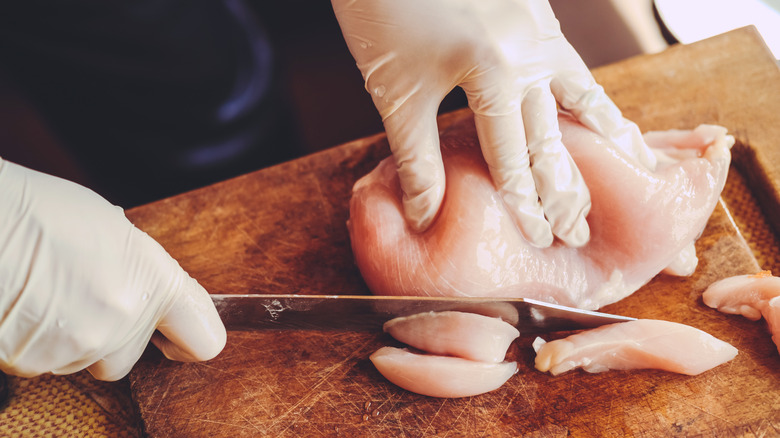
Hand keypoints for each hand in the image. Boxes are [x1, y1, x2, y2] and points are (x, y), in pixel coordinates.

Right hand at [0, 159, 225, 380]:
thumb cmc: (42, 211)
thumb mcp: (114, 229)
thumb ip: (140, 270)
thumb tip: (143, 287)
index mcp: (155, 283)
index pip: (205, 339)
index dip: (190, 338)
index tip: (176, 334)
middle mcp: (123, 321)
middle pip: (129, 357)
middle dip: (112, 336)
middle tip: (86, 296)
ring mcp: (78, 346)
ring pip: (84, 360)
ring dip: (72, 337)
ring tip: (49, 292)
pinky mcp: (33, 362)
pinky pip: (44, 362)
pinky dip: (38, 341)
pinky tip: (28, 304)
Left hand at [332, 0, 655, 246]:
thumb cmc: (383, 10)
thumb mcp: (396, 92)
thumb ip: (417, 159)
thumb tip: (426, 216)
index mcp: (494, 73)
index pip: (515, 157)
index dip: (527, 204)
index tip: (542, 239)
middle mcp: (530, 50)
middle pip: (555, 134)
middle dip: (565, 188)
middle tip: (579, 230)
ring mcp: (539, 25)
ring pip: (581, 91)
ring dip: (602, 135)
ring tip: (632, 164)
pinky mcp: (536, 10)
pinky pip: (572, 60)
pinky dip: (587, 91)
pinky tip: (595, 106)